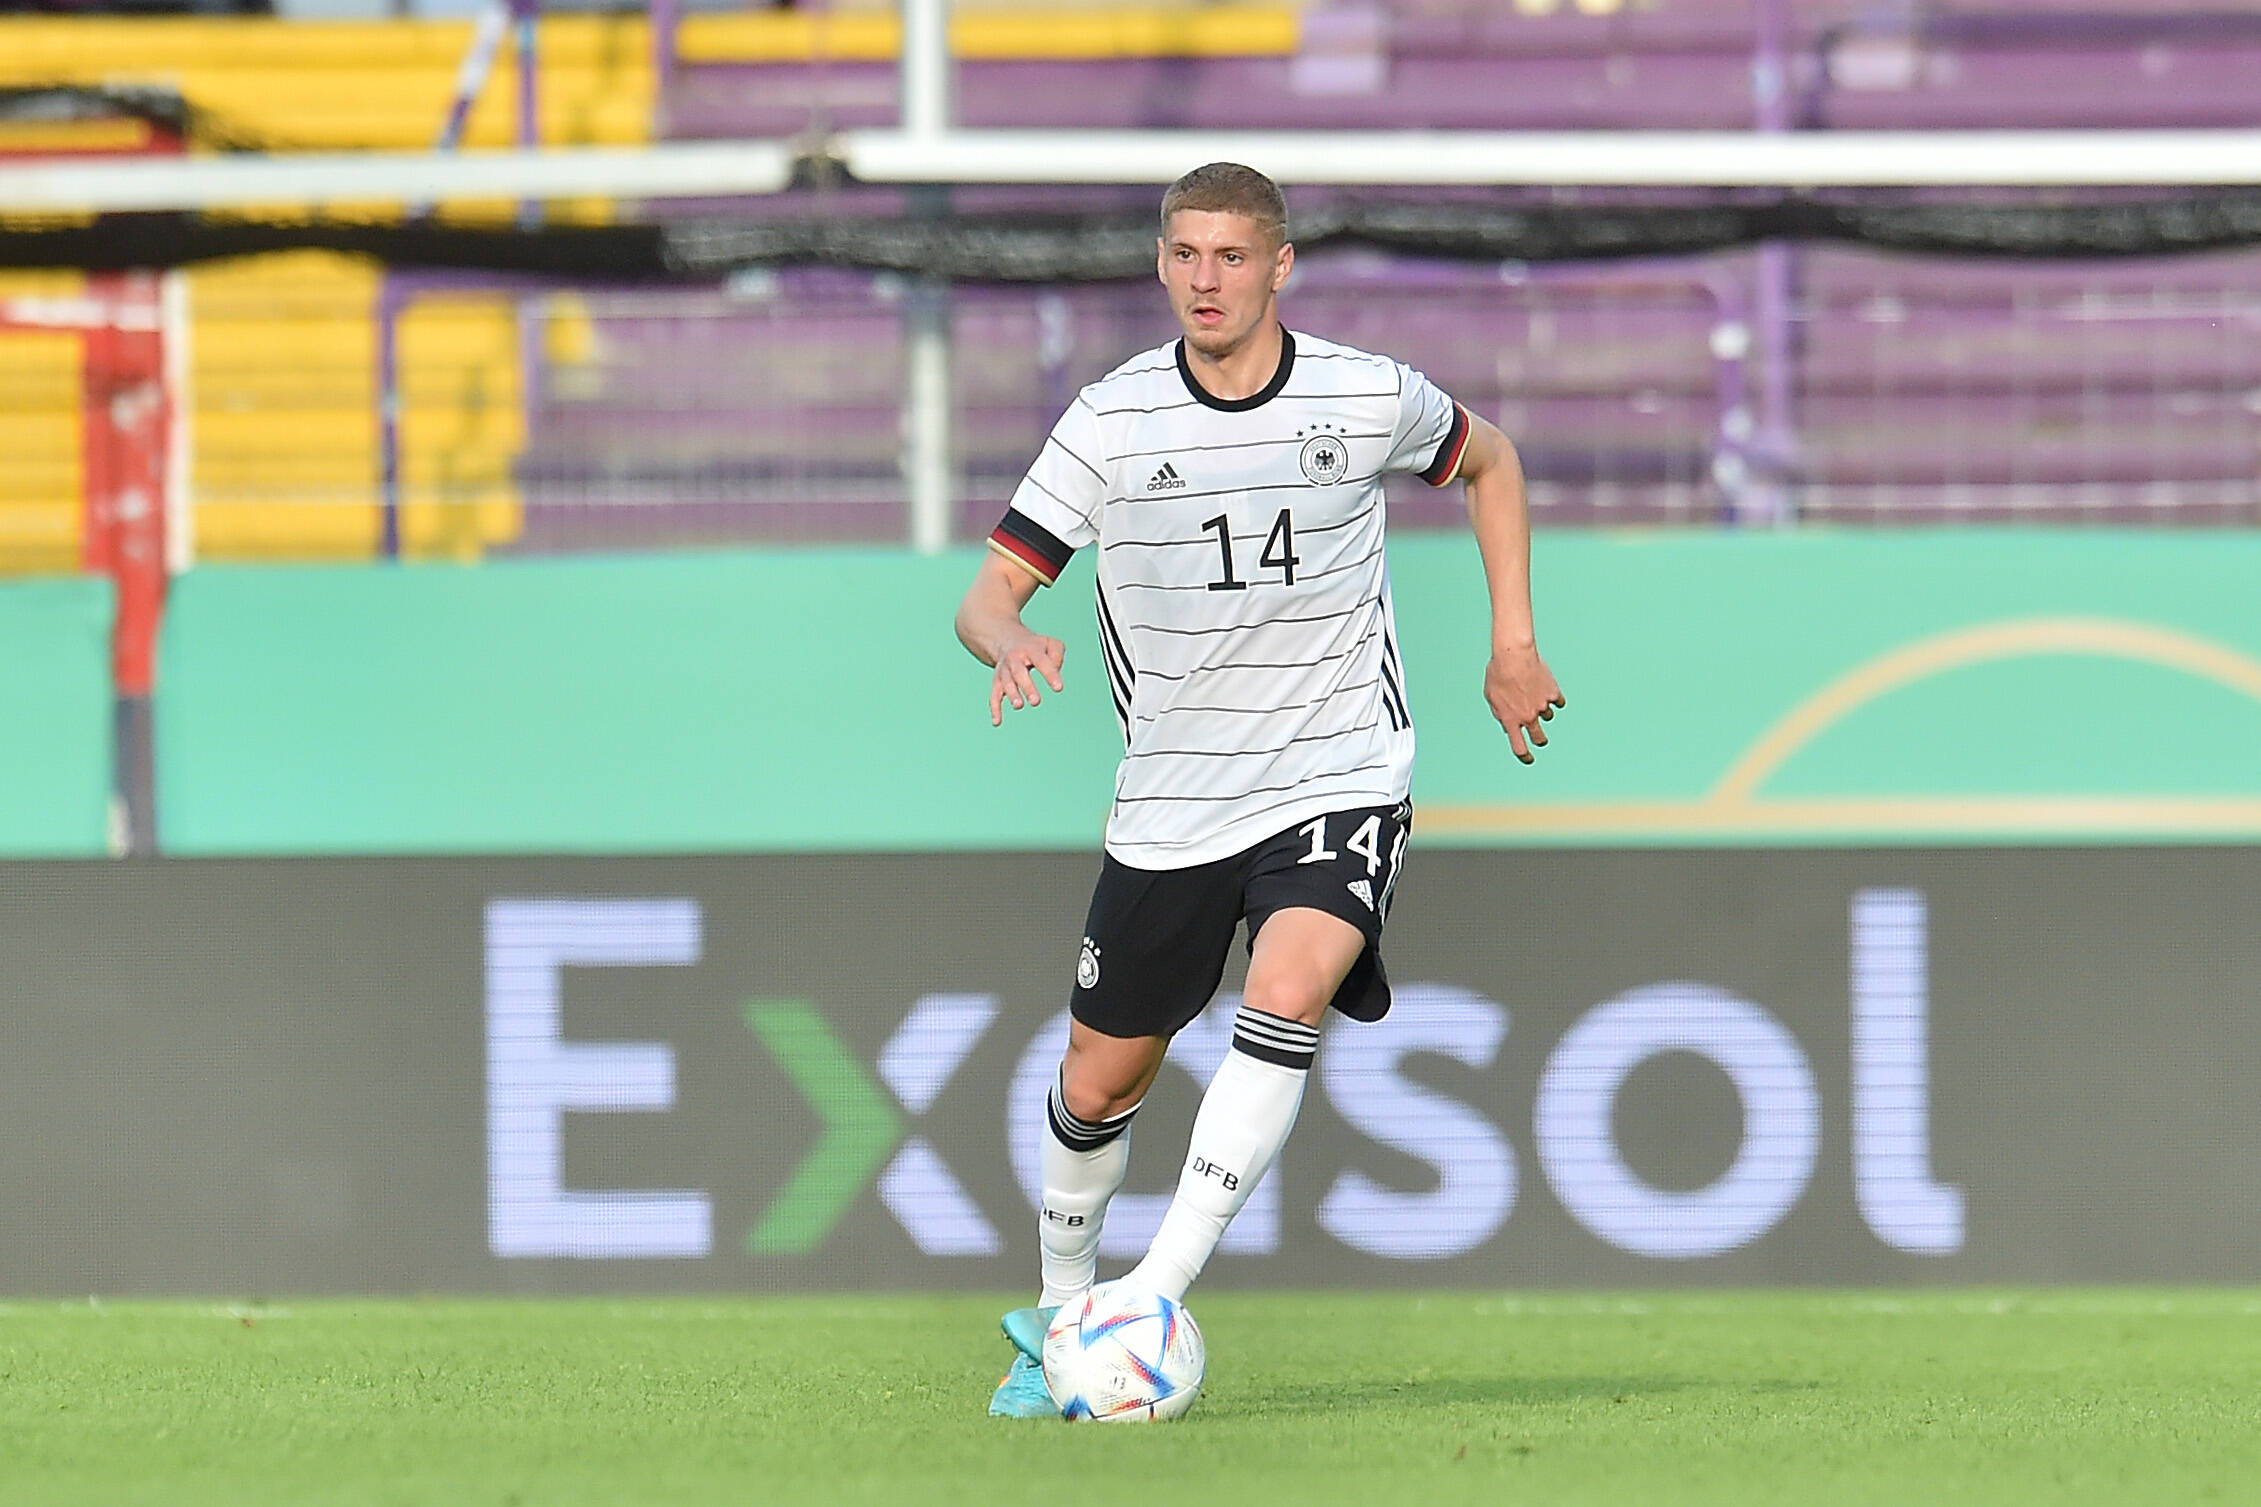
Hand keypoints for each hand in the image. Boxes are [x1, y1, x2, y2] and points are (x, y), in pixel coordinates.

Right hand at [990, 631, 1066, 725]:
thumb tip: (1054, 672)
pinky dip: (995, 708)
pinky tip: (997, 722)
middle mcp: (1014, 659)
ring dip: (1012, 694)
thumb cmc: (1036, 647)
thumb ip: (1057, 655)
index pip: (1041, 661)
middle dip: (1027, 687)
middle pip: (1019, 672)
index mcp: (1030, 649)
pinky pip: (994, 695)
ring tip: (1019, 705)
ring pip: (1006, 683)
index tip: (1059, 688)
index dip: (1050, 674)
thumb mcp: (1050, 643)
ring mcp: (1004, 671)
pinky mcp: (997, 682)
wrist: (1007, 641)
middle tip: (1036, 701)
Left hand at [1483, 645, 1563, 764]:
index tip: (1528, 759)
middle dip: (1540, 740)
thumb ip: (1500, 714)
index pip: (1519, 747)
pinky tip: (1546, 687)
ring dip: (1542, 710)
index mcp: (1511, 720)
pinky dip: (1553, 696)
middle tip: (1540, 738)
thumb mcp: (1491, 697)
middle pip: (1539, 738)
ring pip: (1548, 716)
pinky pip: (1557, 701)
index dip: (1525, 756)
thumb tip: (1507, 725)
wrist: (1513, 656)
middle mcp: (1528, 716)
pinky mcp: (1553, 693)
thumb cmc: (1498, 674)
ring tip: (1533, 692)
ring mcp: (1542, 706)